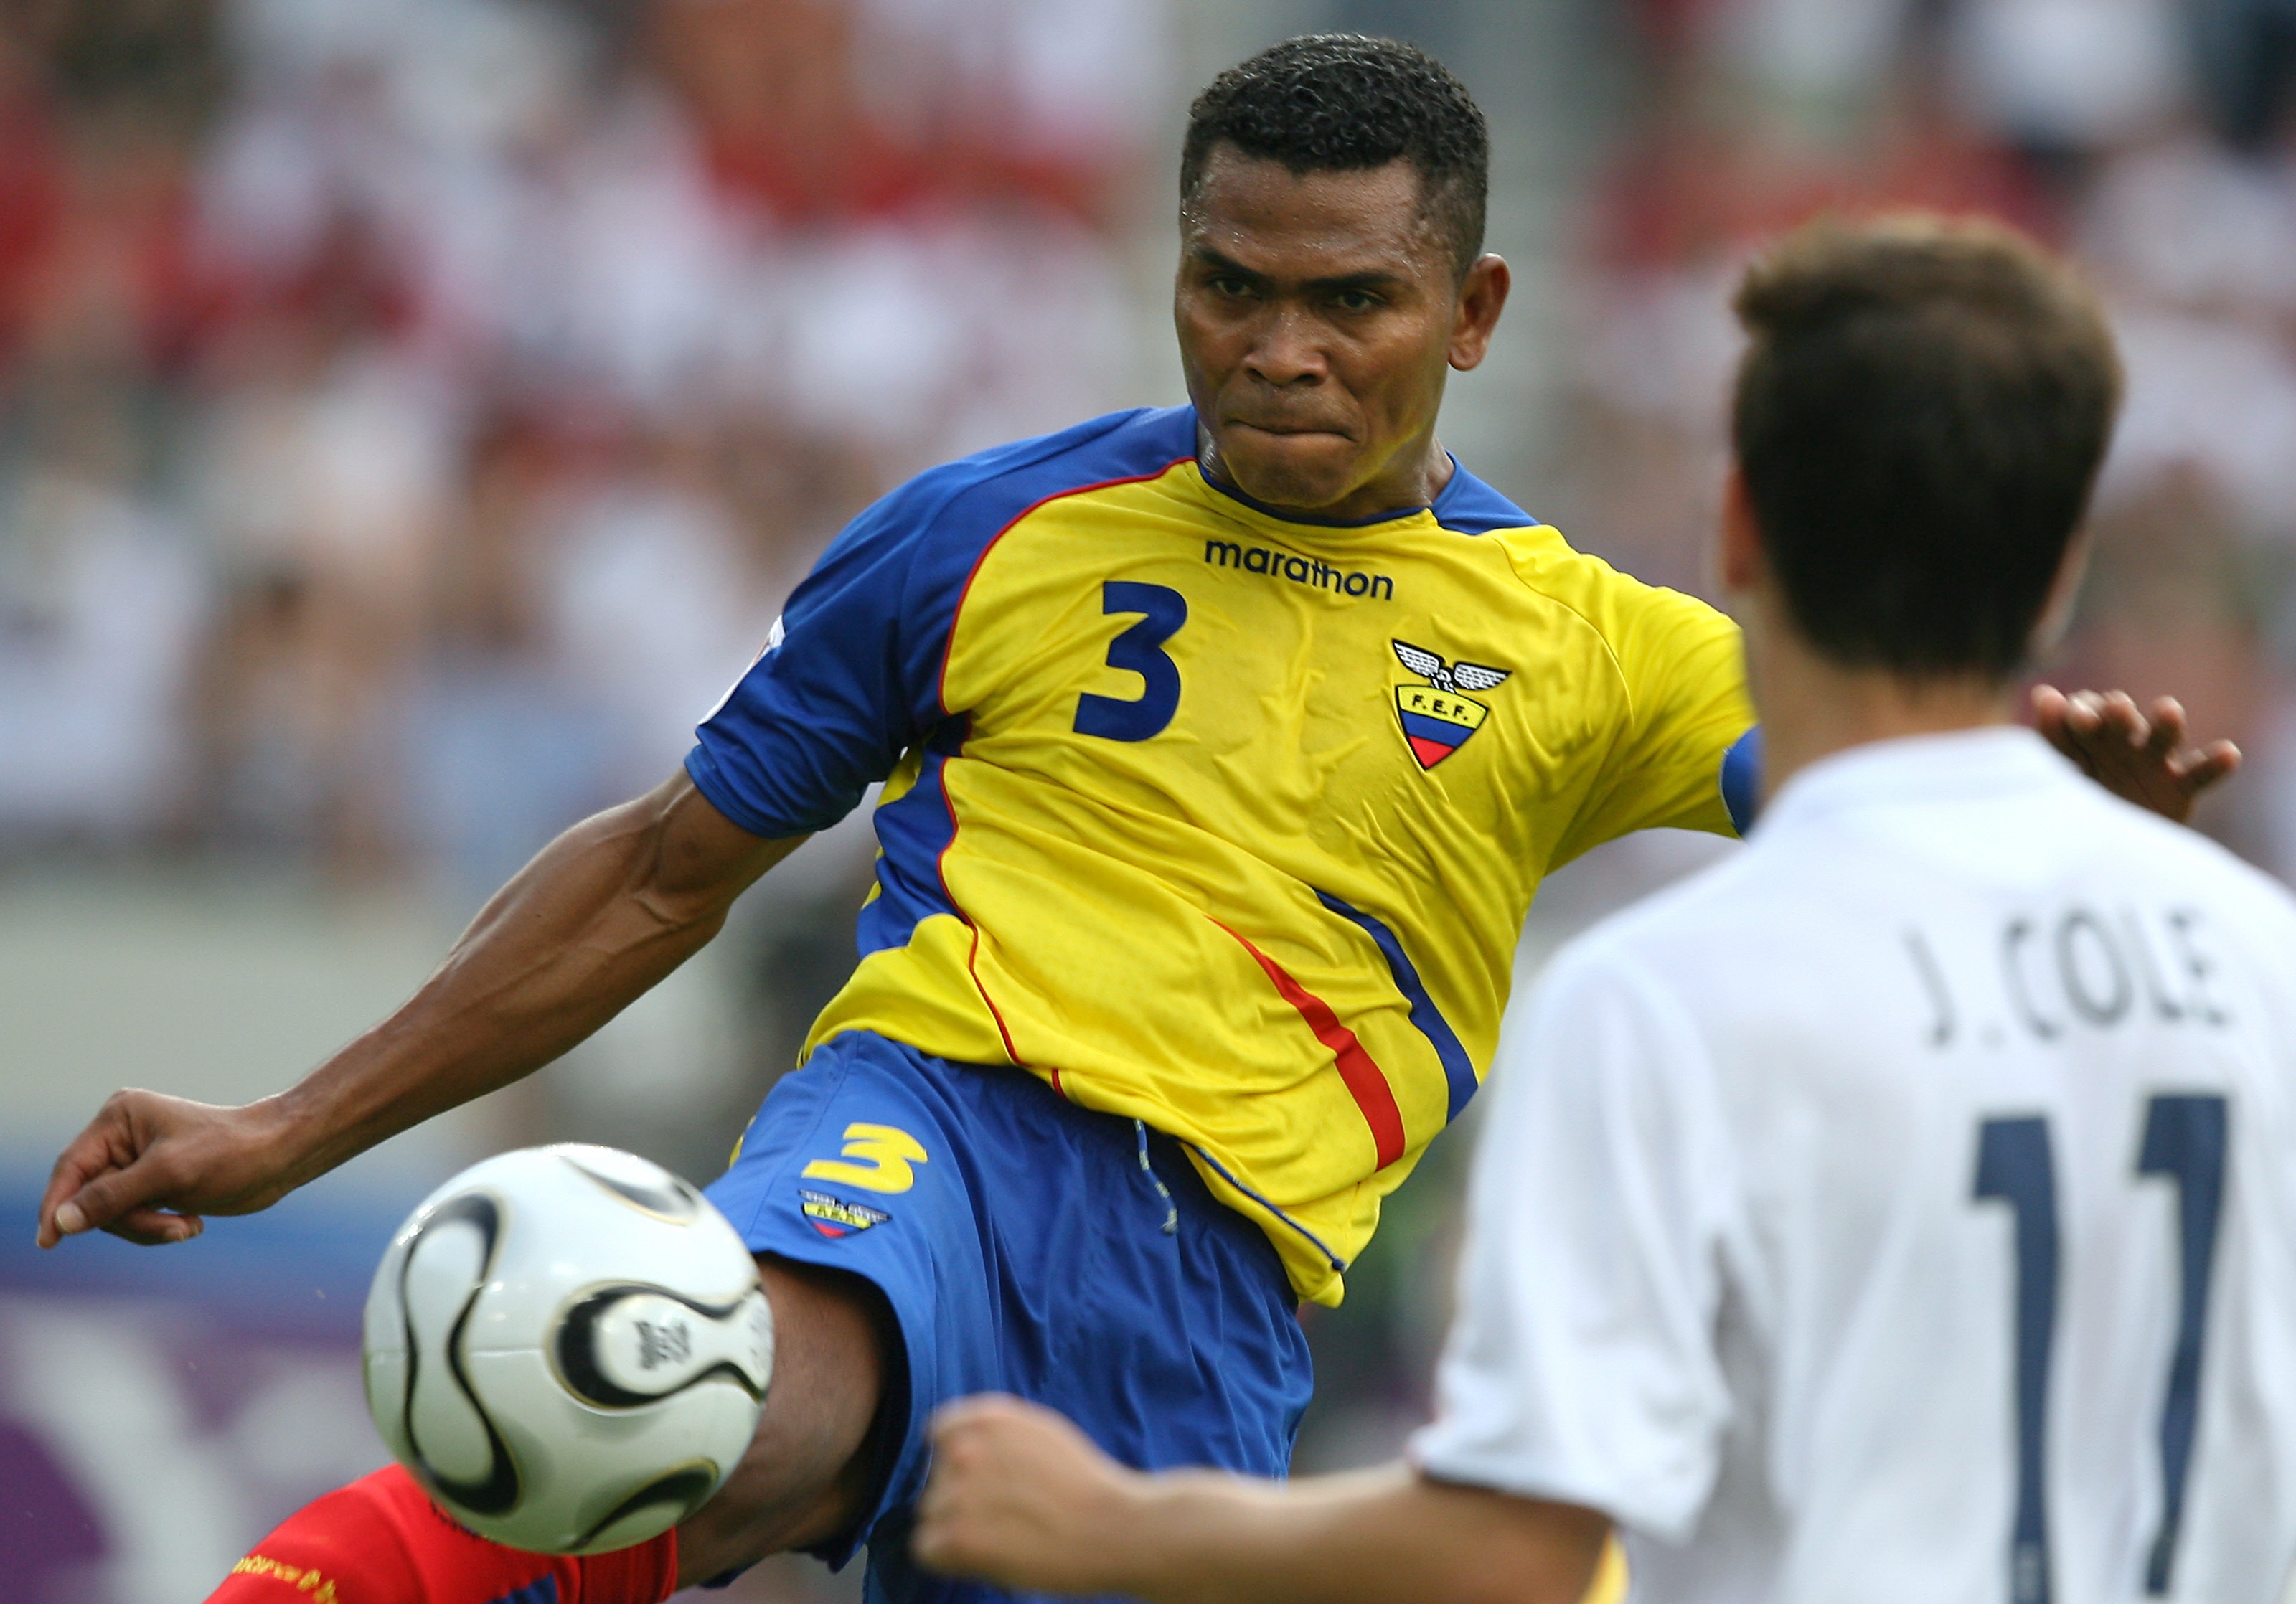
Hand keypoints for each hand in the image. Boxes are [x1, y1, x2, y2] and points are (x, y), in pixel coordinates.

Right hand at [37, 1091, 302, 1247]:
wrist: (280, 1158)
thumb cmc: (231, 1154)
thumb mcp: (168, 1176)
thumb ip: (111, 1197)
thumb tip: (62, 1220)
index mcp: (120, 1118)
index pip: (72, 1167)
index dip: (58, 1206)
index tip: (49, 1241)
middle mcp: (123, 1138)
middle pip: (91, 1196)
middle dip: (128, 1219)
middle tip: (169, 1228)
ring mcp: (139, 1162)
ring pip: (113, 1213)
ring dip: (147, 1228)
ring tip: (188, 1228)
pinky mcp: (155, 1184)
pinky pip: (135, 1218)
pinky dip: (158, 1228)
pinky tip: (191, 1224)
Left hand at [913, 1395, 1143, 1593]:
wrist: (1112, 1528)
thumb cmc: (1085, 1484)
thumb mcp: (1040, 1431)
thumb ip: (997, 1433)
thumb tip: (958, 1445)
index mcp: (985, 1417)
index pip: (940, 1434)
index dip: (959, 1463)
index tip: (983, 1483)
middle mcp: (965, 1448)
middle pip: (936, 1480)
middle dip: (961, 1498)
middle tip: (1005, 1517)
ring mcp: (958, 1493)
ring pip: (931, 1516)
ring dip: (956, 1529)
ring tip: (1004, 1537)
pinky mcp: (958, 1537)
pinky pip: (925, 1548)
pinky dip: (948, 1558)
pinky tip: (984, 1557)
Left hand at [2031, 687, 2240, 823]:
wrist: (2104, 856)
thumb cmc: (2074, 808)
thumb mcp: (2059, 775)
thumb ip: (2053, 739)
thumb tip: (2043, 693)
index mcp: (2084, 740)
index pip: (2080, 718)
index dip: (2075, 714)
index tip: (2066, 709)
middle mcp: (2121, 745)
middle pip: (2120, 722)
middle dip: (2117, 714)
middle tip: (2115, 706)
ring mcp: (2152, 765)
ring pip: (2162, 738)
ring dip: (2165, 723)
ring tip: (2167, 709)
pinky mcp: (2180, 789)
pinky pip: (2200, 774)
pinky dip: (2216, 764)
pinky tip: (2228, 753)